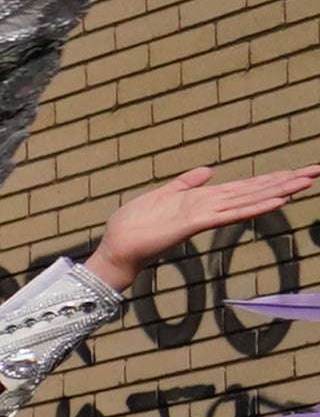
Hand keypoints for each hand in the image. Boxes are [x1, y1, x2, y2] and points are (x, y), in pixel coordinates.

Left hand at [88, 160, 319, 280]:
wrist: (117, 246)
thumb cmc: (135, 224)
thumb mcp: (163, 194)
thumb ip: (186, 183)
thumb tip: (209, 170)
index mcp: (205, 200)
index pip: (245, 187)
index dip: (271, 179)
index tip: (297, 171)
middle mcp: (212, 207)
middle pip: (255, 191)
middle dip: (286, 181)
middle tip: (316, 172)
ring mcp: (207, 216)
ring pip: (249, 200)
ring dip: (278, 190)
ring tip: (306, 182)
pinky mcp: (196, 223)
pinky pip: (230, 213)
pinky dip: (253, 206)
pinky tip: (276, 201)